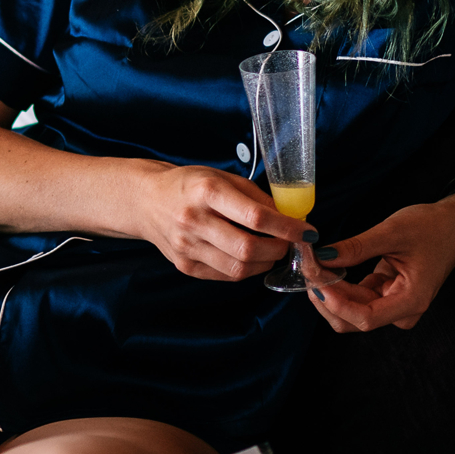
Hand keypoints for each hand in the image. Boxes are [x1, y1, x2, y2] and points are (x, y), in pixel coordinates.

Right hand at [130, 162, 304, 281]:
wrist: (147, 200)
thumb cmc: (189, 185)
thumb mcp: (222, 178)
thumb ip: (256, 197)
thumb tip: (289, 218)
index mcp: (207, 192)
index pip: (256, 217)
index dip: (288, 228)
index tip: (307, 232)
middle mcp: (194, 220)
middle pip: (248, 248)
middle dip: (278, 249)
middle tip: (288, 243)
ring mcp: (187, 247)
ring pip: (239, 268)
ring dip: (264, 263)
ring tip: (270, 251)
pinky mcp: (184, 266)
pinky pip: (225, 275)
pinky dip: (245, 270)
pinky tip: (248, 257)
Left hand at [300, 194, 454, 331]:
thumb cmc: (433, 227)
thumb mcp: (392, 232)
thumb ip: (357, 247)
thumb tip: (322, 257)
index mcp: (412, 301)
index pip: (366, 318)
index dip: (336, 303)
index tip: (315, 279)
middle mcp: (402, 310)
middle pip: (353, 320)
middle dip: (326, 297)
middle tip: (305, 266)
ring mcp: (393, 304)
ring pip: (350, 311)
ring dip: (328, 291)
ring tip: (310, 264)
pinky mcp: (385, 294)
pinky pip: (354, 297)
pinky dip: (337, 284)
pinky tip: (324, 266)